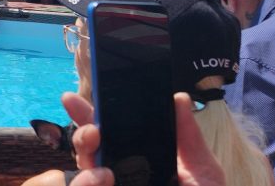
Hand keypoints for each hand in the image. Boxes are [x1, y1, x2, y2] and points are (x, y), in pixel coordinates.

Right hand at [62, 92, 225, 185]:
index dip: (88, 115)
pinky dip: (86, 184)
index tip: (72, 99)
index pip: (108, 136)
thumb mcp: (202, 172)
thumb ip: (189, 137)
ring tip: (102, 169)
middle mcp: (118, 179)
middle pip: (87, 153)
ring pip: (81, 178)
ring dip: (84, 165)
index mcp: (137, 162)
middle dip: (82, 137)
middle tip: (92, 132)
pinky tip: (104, 179)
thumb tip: (179, 98)